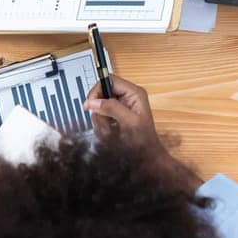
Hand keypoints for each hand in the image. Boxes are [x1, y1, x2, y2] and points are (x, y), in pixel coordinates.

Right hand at [83, 74, 199, 190]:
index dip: (97, 90)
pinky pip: (102, 115)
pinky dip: (102, 124)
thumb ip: (112, 108)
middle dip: (99, 109)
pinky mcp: (117, 114)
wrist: (147, 157)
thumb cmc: (143, 141)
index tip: (90, 104)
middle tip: (103, 123)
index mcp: (134, 92)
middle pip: (102, 93)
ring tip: (109, 132)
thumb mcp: (128, 122)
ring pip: (100, 105)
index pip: (109, 80)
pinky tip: (109, 133)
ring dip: (100, 120)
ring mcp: (122, 105)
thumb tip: (93, 101)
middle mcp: (128, 96)